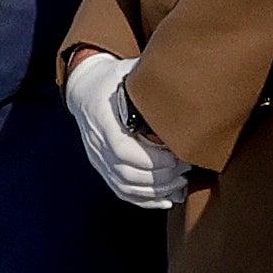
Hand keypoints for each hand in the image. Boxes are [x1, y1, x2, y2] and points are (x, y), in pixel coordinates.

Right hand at [67, 56, 192, 209]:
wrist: (86, 88)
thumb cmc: (116, 78)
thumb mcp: (130, 72)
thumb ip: (152, 81)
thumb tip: (186, 72)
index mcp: (102, 117)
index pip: (121, 149)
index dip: (150, 159)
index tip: (176, 157)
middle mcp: (96, 141)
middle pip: (126, 171)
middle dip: (159, 177)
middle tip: (185, 169)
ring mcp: (97, 157)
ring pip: (125, 185)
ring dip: (155, 190)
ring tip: (181, 184)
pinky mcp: (102, 166)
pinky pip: (122, 191)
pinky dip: (145, 200)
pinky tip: (167, 199)